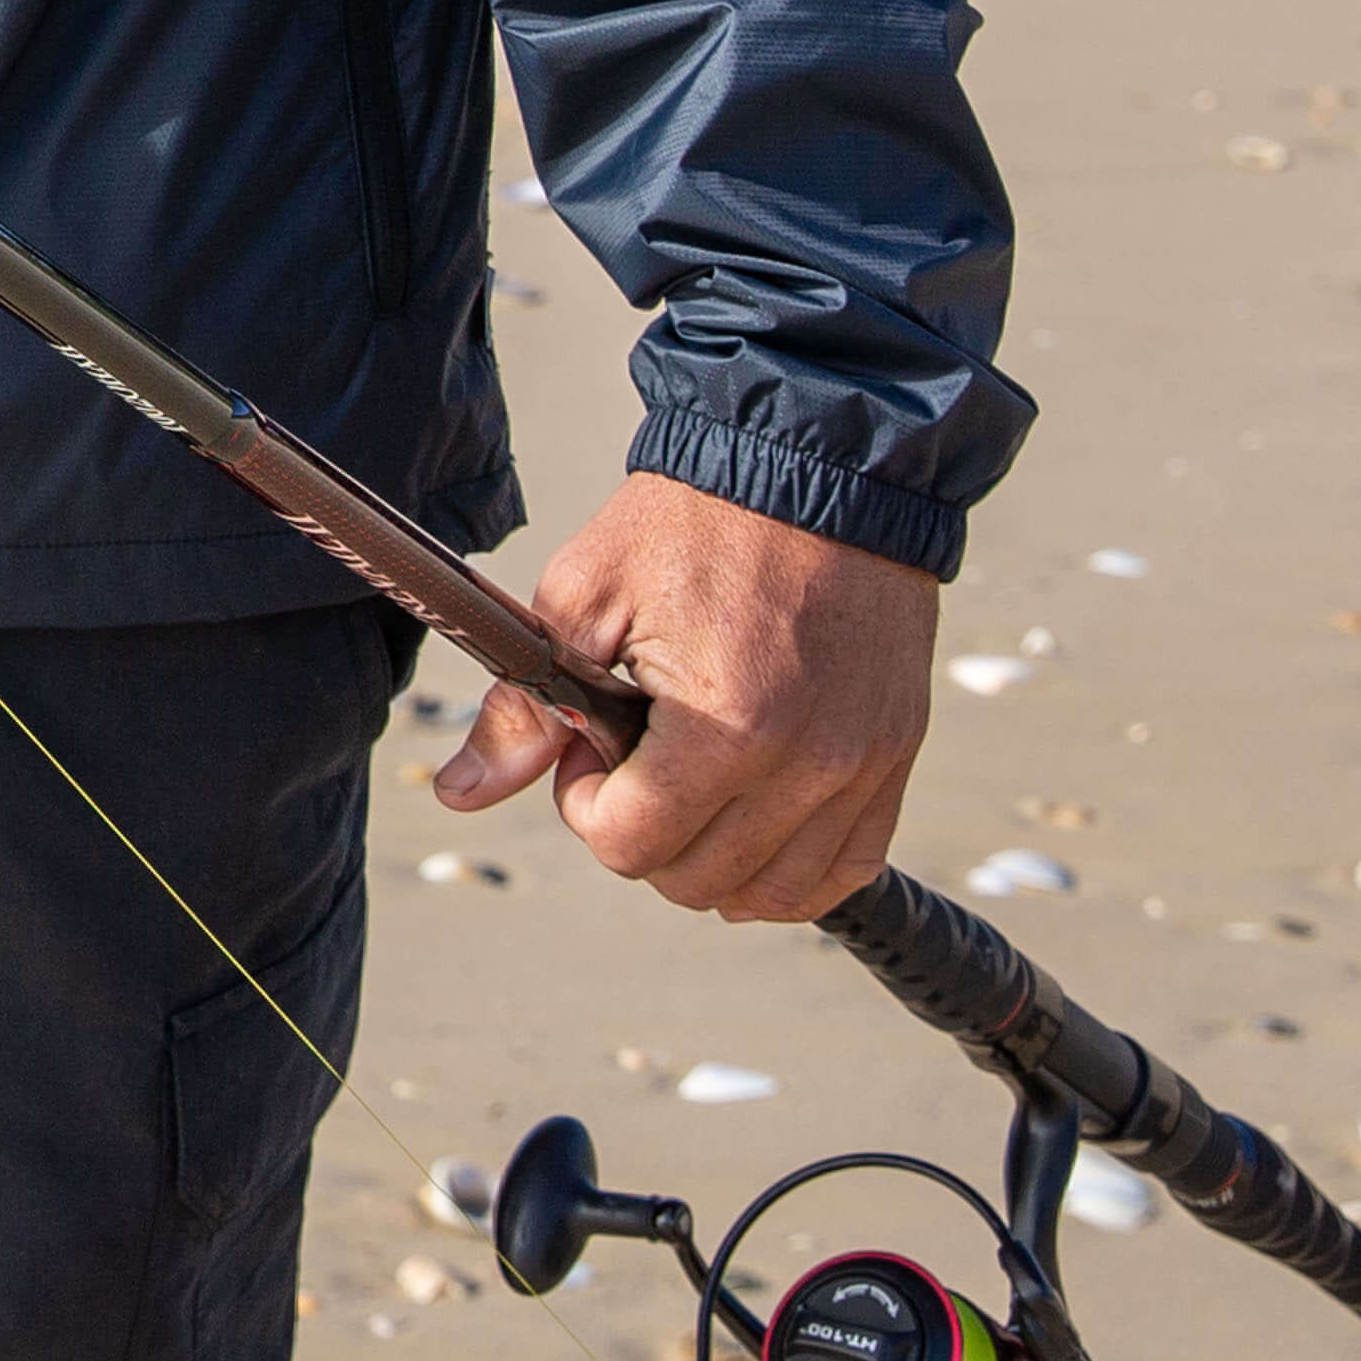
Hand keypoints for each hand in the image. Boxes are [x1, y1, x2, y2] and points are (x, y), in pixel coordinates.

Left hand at [429, 470, 936, 922]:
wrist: (813, 467)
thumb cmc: (698, 522)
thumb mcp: (584, 597)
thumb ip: (525, 709)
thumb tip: (464, 793)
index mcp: (727, 726)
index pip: (631, 846)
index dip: (584, 806)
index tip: (587, 750)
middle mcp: (809, 764)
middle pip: (696, 881)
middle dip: (641, 833)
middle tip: (631, 757)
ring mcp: (862, 768)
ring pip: (770, 893)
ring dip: (709, 862)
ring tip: (686, 781)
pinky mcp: (895, 759)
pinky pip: (845, 869)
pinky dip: (789, 869)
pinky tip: (748, 822)